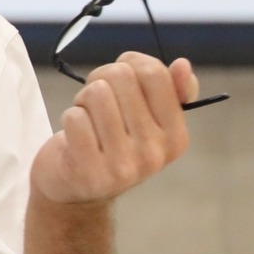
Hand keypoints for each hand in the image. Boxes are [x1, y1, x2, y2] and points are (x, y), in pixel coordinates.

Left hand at [32, 51, 198, 205]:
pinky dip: (69, 117)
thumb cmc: (111, 143)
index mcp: (175, 137)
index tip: (119, 77)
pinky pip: (75, 117)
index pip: (154, 73)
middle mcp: (153, 154)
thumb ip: (169, 90)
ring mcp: (122, 166)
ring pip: (96, 92)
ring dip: (83, 100)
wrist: (76, 190)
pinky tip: (75, 136)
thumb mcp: (147, 120)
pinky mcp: (88, 172)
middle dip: (101, 80)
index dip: (129, 63)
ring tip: (87, 119)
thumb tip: (183, 65)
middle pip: (120, 76)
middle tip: (97, 102)